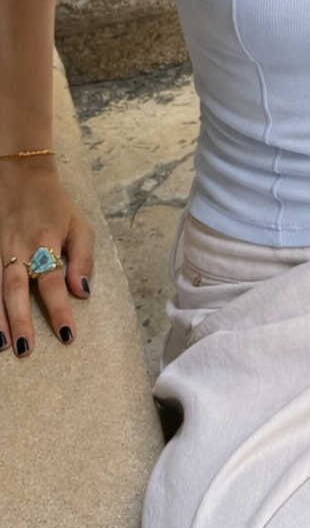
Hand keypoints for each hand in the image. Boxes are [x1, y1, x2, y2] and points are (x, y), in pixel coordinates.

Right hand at [0, 159, 93, 355]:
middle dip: (20, 320)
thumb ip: (83, 259)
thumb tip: (83, 293)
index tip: (67, 335)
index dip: (60, 309)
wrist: (21, 178)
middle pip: (17, 289)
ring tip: (2, 345)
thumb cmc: (55, 206)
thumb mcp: (80, 225)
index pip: (53, 282)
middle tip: (26, 350)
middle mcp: (18, 249)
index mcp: (45, 243)